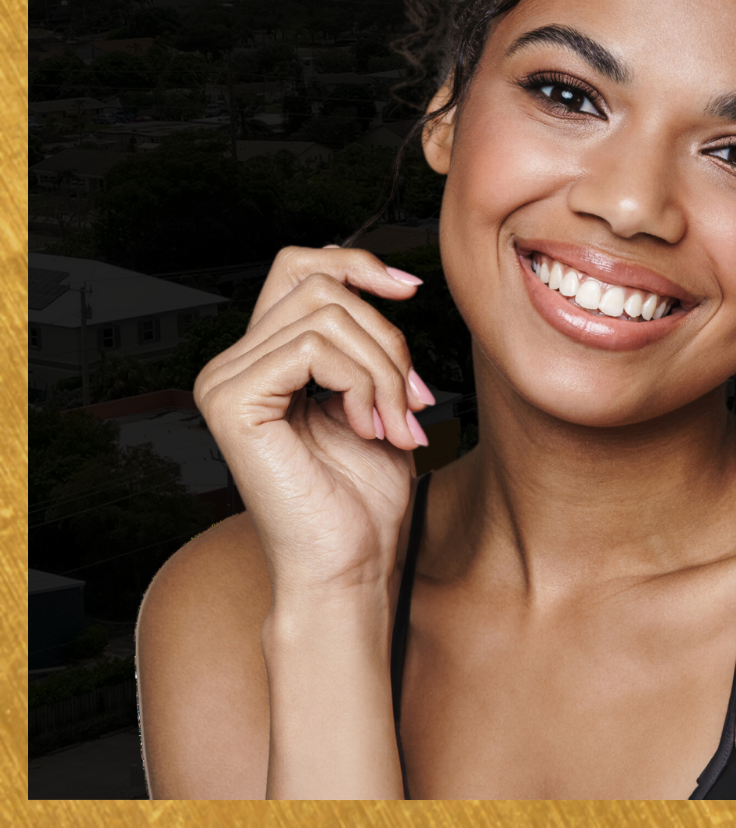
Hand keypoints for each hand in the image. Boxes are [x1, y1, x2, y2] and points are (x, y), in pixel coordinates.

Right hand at [194, 245, 435, 606]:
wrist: (352, 566)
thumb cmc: (365, 497)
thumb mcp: (376, 396)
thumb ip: (365, 339)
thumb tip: (392, 279)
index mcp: (263, 358)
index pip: (299, 267)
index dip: (356, 264)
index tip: (410, 289)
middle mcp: (233, 364)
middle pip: (322, 288)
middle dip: (387, 339)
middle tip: (415, 401)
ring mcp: (224, 381)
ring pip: (327, 317)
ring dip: (385, 370)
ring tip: (396, 424)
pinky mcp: (231, 402)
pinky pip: (313, 350)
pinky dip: (362, 384)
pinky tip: (368, 428)